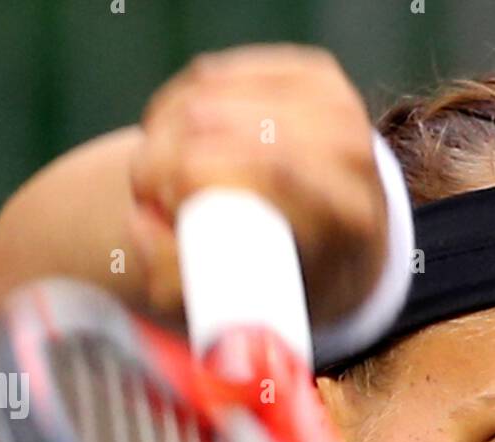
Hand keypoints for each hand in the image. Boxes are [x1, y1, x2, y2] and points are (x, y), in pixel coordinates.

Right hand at [128, 44, 387, 327]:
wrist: (346, 248)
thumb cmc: (290, 287)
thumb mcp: (247, 315)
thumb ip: (184, 287)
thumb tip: (142, 225)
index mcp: (348, 217)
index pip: (267, 170)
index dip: (189, 178)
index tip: (159, 209)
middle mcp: (352, 153)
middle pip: (220, 125)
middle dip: (160, 157)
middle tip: (146, 196)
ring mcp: (336, 105)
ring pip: (208, 93)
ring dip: (162, 132)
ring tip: (160, 176)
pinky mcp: (312, 74)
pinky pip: (214, 75)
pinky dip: (177, 105)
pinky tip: (174, 138)